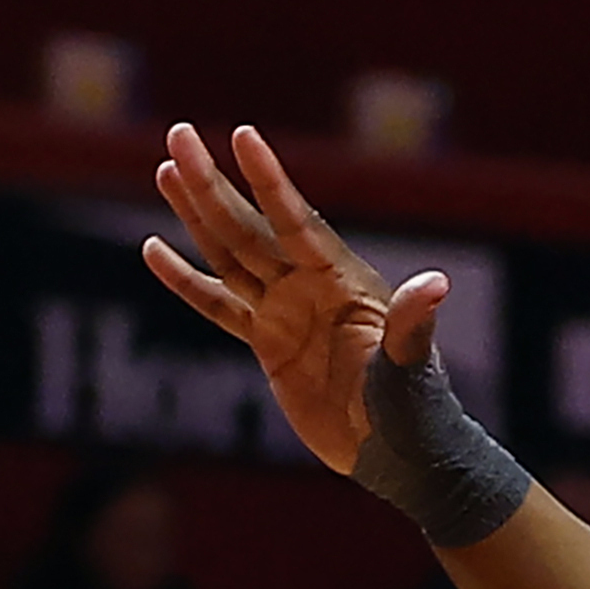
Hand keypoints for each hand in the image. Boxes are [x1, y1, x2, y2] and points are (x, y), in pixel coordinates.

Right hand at [145, 123, 438, 478]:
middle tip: (178, 135)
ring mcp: (285, 312)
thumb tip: (434, 285)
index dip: (268, 181)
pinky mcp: (268, 342)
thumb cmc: (415, 409)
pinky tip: (155, 249)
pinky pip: (219, 304)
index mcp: (341, 282)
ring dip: (197, 213)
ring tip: (166, 168)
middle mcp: (309, 286)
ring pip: (229, 253)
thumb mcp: (410, 368)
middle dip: (212, 183)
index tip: (243, 135)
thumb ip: (411, 325)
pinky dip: (186, 279)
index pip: (295, 222)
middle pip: (248, 226)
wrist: (399, 453)